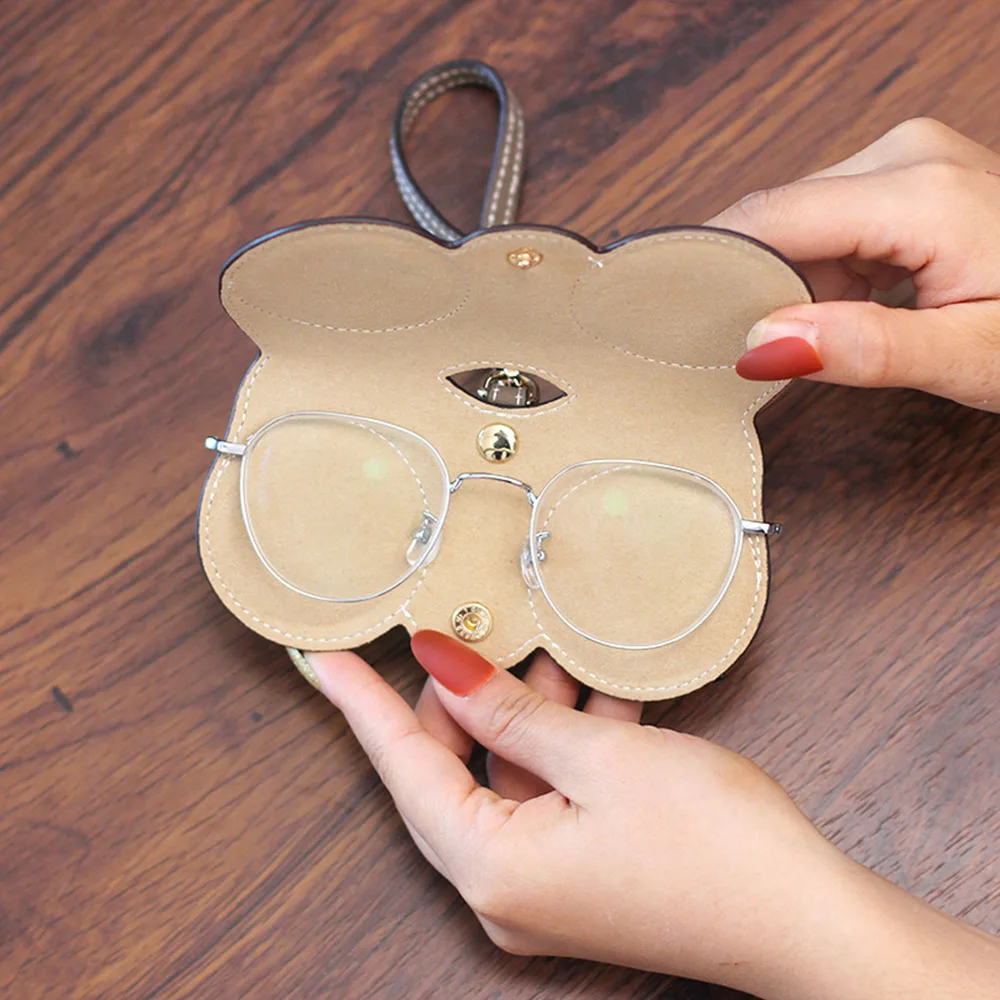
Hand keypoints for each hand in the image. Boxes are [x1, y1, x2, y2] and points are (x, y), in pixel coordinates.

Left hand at [308, 634, 999, 998]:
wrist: (807, 922)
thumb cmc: (715, 845)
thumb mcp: (601, 756)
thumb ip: (508, 710)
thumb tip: (440, 663)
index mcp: (491, 868)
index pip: (403, 765)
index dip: (362, 702)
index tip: (323, 657)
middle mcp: (501, 892)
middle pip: (449, 773)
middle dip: (462, 699)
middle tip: (468, 633)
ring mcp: (539, 893)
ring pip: (503, 780)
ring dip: (522, 717)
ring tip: (545, 654)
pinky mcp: (576, 881)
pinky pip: (543, 800)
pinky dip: (559, 750)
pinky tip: (589, 698)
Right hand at [708, 118, 999, 410]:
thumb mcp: (968, 358)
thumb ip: (867, 350)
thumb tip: (764, 343)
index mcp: (920, 192)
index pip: (770, 218)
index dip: (710, 266)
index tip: (667, 314)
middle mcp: (904, 154)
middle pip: (776, 217)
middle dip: (755, 284)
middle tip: (757, 350)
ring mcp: (905, 158)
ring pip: (796, 222)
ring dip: (790, 282)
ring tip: (823, 332)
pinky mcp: (904, 175)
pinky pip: (826, 221)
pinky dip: (819, 271)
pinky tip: (845, 307)